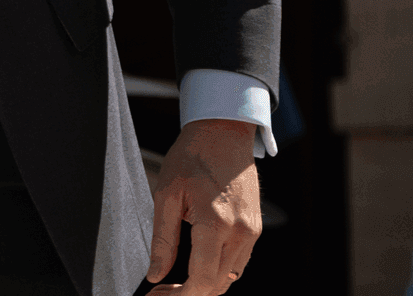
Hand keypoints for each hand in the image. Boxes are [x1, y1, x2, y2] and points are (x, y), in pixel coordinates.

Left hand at [145, 120, 261, 293]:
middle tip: (162, 291)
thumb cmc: (192, 157)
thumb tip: (156, 274)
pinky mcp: (256, 228)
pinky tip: (197, 266)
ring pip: (230, 277)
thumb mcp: (166, 194)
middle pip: (217, 284)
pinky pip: (238, 262)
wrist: (224, 133)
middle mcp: (240, 232)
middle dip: (189, 293)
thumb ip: (163, 239)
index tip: (158, 295)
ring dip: (205, 285)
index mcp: (215, 223)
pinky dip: (219, 271)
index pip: (202, 279)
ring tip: (176, 282)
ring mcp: (252, 231)